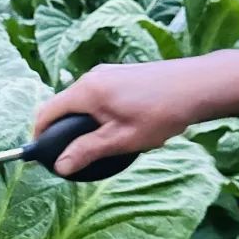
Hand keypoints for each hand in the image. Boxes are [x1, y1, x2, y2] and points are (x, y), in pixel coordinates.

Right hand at [34, 56, 230, 175]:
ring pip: (85, 102)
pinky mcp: (123, 74)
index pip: (47, 112)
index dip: (40, 135)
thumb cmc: (161, 113)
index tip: (43, 156)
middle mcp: (92, 77)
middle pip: (65, 107)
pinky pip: (101, 96)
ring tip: (111, 144)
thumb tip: (61, 165)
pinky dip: (103, 114)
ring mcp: (108, 73)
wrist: (198, 86)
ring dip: (88, 125)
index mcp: (86, 91)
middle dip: (67, 132)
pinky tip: (128, 128)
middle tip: (82, 156)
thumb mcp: (121, 140)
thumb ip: (87, 151)